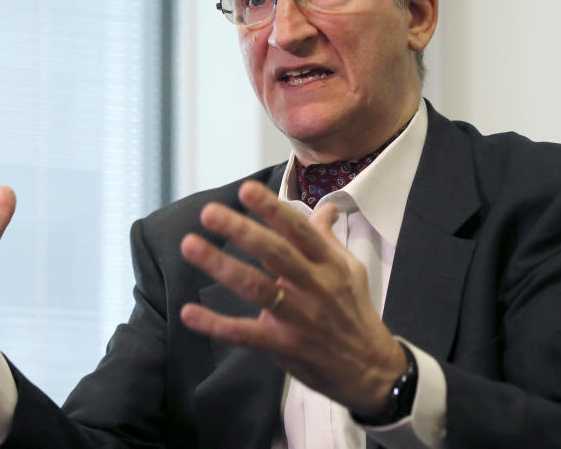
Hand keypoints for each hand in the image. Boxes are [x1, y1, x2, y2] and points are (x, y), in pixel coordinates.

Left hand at [179, 180, 406, 416]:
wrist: (371, 369)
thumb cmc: (355, 312)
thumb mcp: (350, 270)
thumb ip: (328, 238)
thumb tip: (326, 207)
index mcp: (328, 264)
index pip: (298, 230)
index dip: (272, 209)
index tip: (246, 189)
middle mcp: (314, 286)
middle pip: (276, 254)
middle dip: (242, 231)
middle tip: (210, 212)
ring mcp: (299, 318)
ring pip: (257, 288)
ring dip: (222, 266)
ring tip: (191, 245)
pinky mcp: (284, 346)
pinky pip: (246, 334)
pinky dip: (217, 325)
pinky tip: (189, 313)